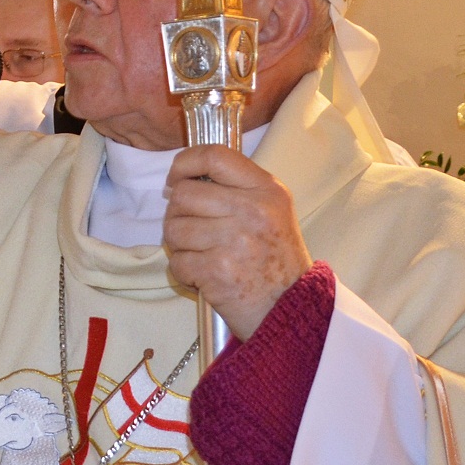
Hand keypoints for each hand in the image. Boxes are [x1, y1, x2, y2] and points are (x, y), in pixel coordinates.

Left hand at [162, 147, 310, 339]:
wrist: (291, 308)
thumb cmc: (275, 259)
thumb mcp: (271, 210)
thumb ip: (236, 188)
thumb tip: (183, 177)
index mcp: (266, 189)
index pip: (215, 156)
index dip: (184, 162)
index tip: (176, 178)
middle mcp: (252, 210)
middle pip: (183, 194)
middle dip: (178, 212)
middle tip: (192, 228)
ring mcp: (234, 241)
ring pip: (173, 228)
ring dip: (179, 244)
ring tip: (201, 253)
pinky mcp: (217, 271)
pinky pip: (176, 261)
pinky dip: (184, 271)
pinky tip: (204, 275)